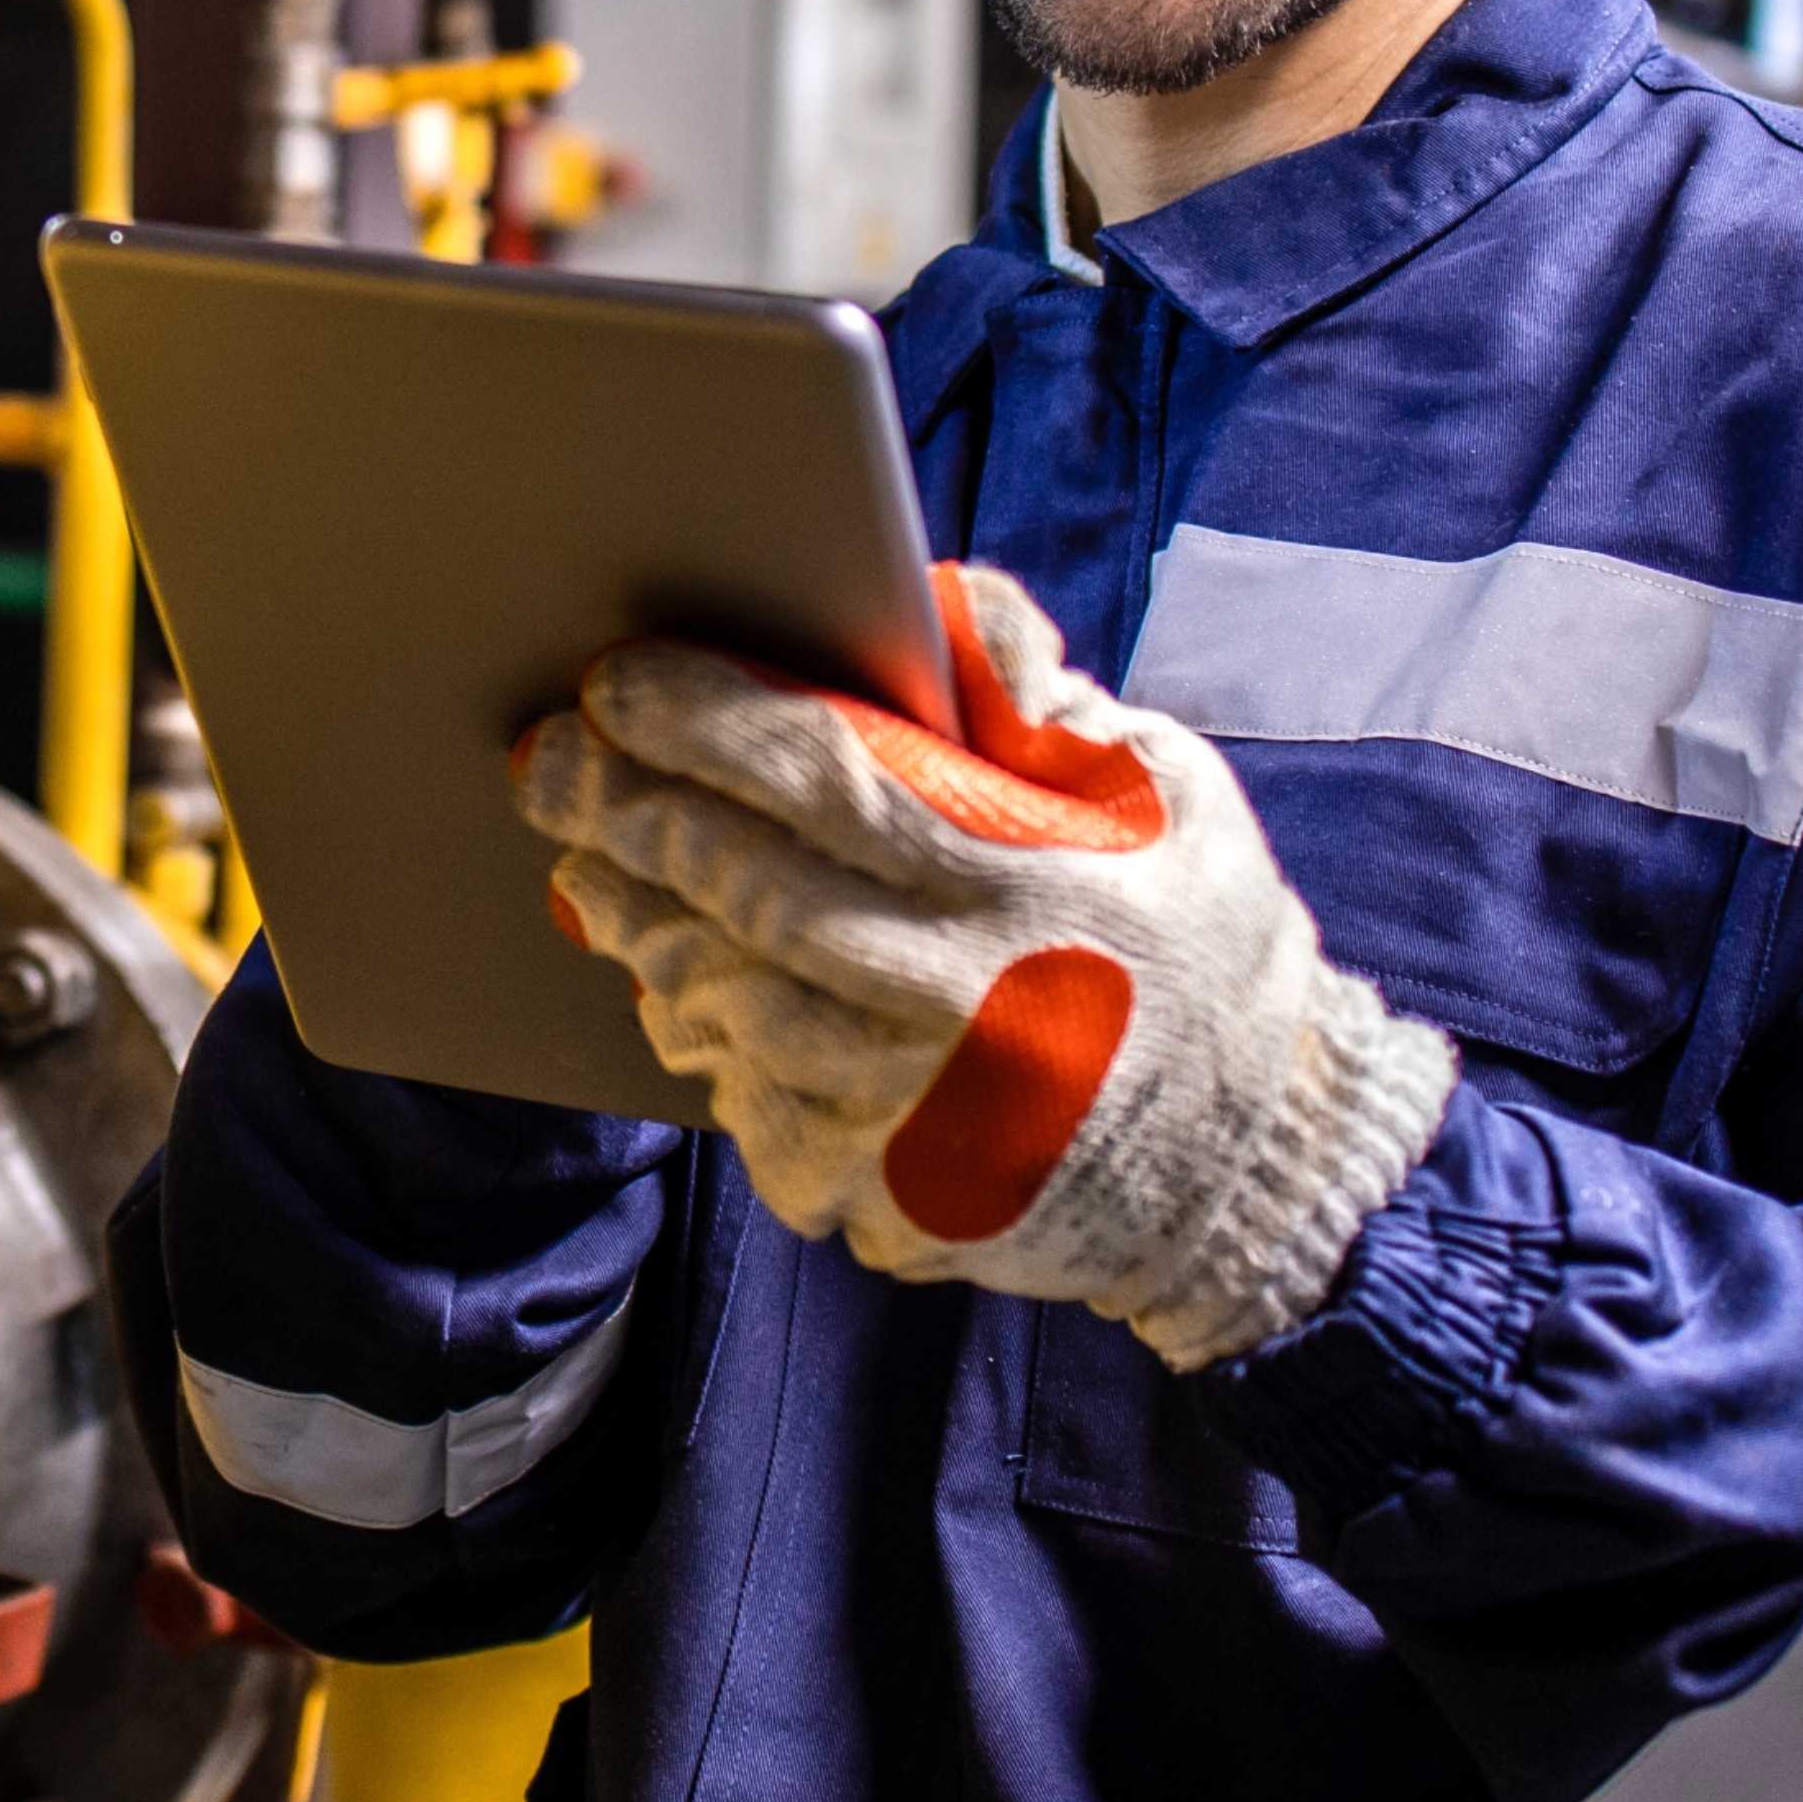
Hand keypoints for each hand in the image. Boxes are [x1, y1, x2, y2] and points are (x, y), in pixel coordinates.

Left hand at [515, 563, 1450, 1364]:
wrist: (1257, 1166)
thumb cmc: (1203, 946)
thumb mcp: (1165, 792)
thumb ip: (1042, 699)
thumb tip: (940, 605)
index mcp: (1027, 884)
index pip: (828, 778)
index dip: (704, 723)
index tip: (615, 679)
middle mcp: (963, 1005)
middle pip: (749, 889)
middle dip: (628, 813)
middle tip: (544, 761)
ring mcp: (917, 1117)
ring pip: (730, 1002)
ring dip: (641, 926)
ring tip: (581, 867)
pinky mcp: (890, 1196)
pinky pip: (753, 1107)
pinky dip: (704, 1040)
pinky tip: (673, 986)